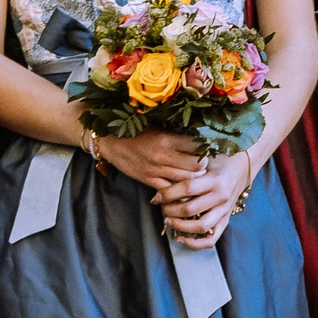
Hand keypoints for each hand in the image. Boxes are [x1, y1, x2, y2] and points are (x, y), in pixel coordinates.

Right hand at [88, 127, 203, 193]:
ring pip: (186, 180)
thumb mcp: (157, 127)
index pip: (197, 146)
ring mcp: (156, 171)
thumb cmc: (135, 131)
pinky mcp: (149, 181)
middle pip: (196, 166)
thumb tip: (198, 137)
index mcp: (167, 139)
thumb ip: (176, 134)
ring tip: (198, 175)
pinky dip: (179, 190)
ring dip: (195, 178)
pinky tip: (184, 187)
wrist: (109, 141)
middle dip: (204, 165)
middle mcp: (163, 156)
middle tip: (205, 163)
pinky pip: (170, 190)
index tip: (208, 148)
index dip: (205, 148)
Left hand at [154, 152, 250, 249]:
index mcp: (215, 180)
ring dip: (180, 226)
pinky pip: (211, 240)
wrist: (242, 168)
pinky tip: (181, 238)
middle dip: (170, 210)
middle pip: (190, 209)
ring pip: (200, 227)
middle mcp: (221, 197)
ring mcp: (224, 211)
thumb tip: (162, 178)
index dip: (168, 194)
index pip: (187, 188)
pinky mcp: (226, 220)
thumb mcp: (204, 159)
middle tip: (161, 207)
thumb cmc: (220, 161)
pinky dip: (195, 243)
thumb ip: (187, 168)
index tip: (156, 197)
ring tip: (169, 221)